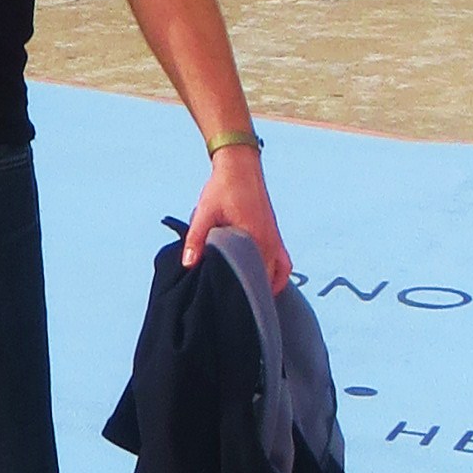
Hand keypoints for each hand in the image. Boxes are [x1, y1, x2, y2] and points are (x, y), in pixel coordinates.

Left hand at [182, 142, 289, 292]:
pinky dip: (277, 274)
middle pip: (268, 279)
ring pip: (279, 273)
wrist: (240, 165)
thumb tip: (189, 263)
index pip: (256, 277)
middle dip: (255, 293)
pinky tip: (265, 280)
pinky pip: (283, 262)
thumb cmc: (223, 188)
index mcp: (255, 238)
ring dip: (267, 285)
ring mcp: (275, 238)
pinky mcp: (274, 233)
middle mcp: (270, 241)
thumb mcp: (205, 212)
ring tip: (251, 298)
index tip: (235, 306)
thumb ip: (196, 239)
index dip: (246, 294)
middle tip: (239, 307)